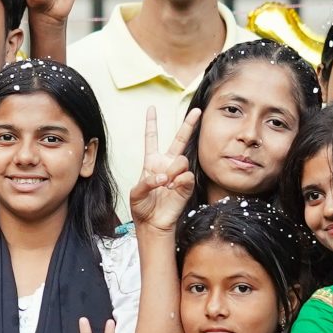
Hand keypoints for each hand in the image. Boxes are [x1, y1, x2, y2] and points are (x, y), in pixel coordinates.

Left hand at [126, 106, 202, 235]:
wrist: (153, 223)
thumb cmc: (142, 208)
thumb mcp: (136, 192)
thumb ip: (147, 181)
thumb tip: (164, 177)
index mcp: (151, 162)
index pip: (151, 138)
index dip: (151, 123)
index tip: (152, 108)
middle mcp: (166, 164)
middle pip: (179, 139)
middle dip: (188, 124)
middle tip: (197, 111)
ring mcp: (178, 173)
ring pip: (182, 160)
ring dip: (173, 171)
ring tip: (167, 184)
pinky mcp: (186, 184)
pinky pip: (186, 176)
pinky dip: (178, 182)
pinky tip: (173, 189)